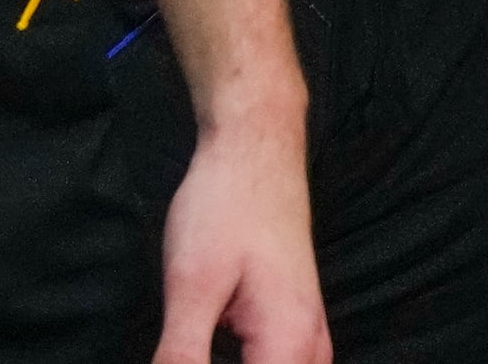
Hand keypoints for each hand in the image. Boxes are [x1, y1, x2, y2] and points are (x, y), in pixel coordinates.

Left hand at [151, 102, 330, 363]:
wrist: (257, 145)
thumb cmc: (226, 206)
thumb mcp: (192, 288)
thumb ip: (181, 360)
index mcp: (290, 344)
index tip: (176, 359)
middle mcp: (312, 347)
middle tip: (179, 351)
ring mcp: (309, 335)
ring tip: (185, 349)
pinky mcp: (294, 325)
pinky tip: (210, 354)